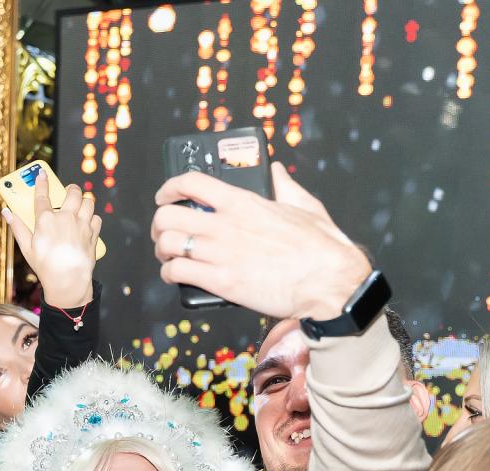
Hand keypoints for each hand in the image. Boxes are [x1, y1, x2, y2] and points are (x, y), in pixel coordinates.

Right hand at [3, 169, 101, 309]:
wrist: (68, 280)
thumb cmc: (45, 266)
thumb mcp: (26, 248)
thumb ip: (17, 227)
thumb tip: (6, 213)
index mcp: (46, 220)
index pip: (42, 195)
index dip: (41, 182)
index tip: (42, 173)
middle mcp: (65, 217)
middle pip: (72, 192)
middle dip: (71, 189)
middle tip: (68, 191)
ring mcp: (81, 224)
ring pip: (88, 201)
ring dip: (84, 201)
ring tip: (79, 206)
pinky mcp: (93, 233)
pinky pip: (96, 218)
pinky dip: (92, 218)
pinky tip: (86, 223)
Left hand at [150, 164, 371, 323]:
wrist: (328, 282)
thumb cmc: (321, 246)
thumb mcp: (304, 205)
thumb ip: (284, 185)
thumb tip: (274, 170)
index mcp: (243, 202)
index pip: (191, 183)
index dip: (170, 188)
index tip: (165, 196)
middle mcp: (225, 224)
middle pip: (168, 216)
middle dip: (161, 225)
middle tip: (166, 233)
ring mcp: (220, 253)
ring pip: (167, 244)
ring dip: (162, 251)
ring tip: (169, 256)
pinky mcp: (221, 281)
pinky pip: (177, 273)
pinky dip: (170, 274)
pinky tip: (176, 276)